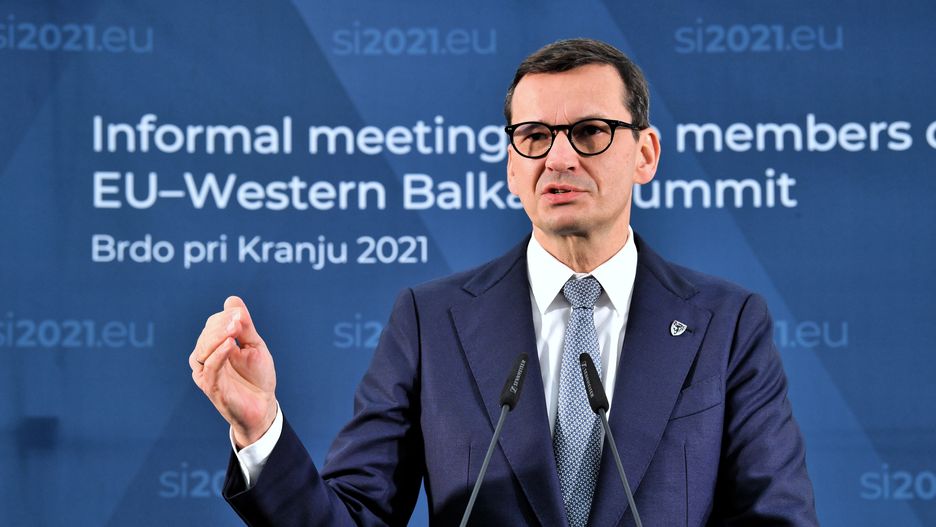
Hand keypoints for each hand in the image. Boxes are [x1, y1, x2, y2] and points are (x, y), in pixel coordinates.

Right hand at [190, 296, 276, 447]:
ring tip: (233, 330)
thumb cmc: (258, 376)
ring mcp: (207, 373)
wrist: (263, 406)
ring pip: (203, 350)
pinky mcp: (211, 387)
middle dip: (222, 325)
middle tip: (238, 321)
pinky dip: (218, 354)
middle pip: (207, 334)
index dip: (226, 317)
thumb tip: (232, 299)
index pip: (213, 324)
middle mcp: (206, 358)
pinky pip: (210, 368)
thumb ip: (244, 325)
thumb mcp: (255, 346)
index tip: (241, 316)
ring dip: (217, 337)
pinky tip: (229, 345)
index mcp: (215, 346)